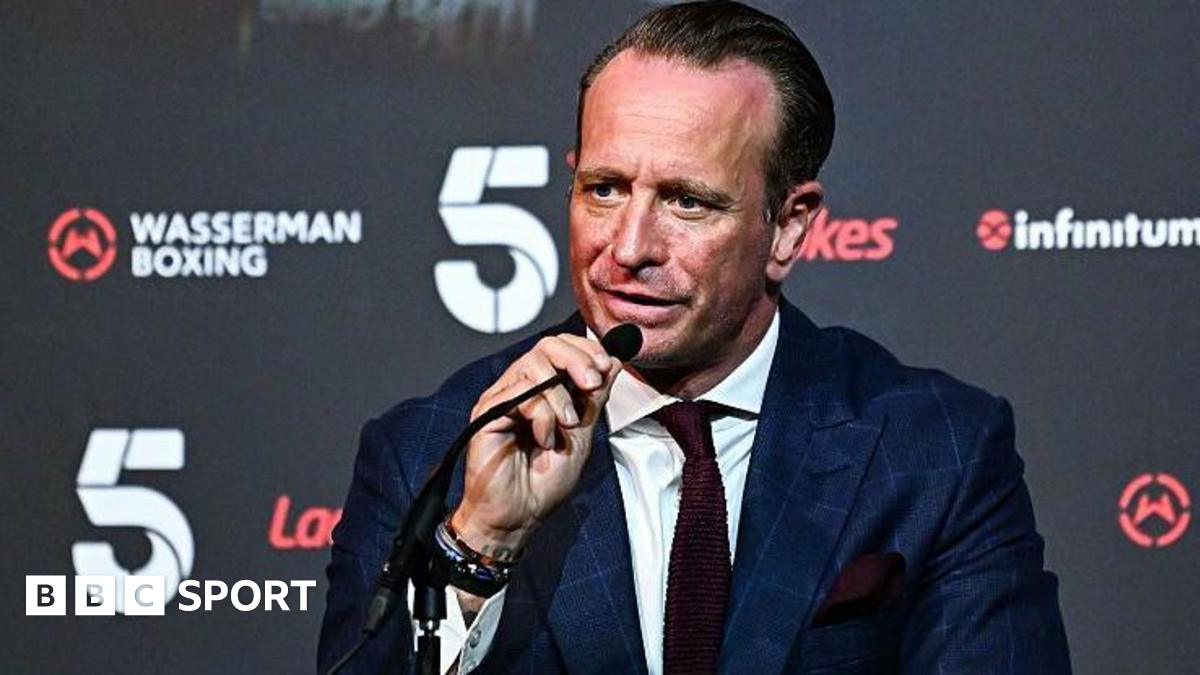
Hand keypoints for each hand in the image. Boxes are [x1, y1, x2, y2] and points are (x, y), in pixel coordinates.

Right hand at [449, 334, 620, 561]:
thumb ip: (594, 398)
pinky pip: (521, 394)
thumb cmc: (544, 482)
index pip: (561, 348)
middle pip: (547, 346)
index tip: (607, 365)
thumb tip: (615, 363)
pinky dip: (542, 416)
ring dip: (560, 395)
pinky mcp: (487, 412)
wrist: (519, 516)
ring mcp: (502, 398)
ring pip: (534, 364)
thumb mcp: (583, 435)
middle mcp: (520, 388)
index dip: (586, 350)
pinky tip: (544, 439)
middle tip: (592, 383)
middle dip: (576, 359)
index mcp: (542, 391)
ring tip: (568, 424)